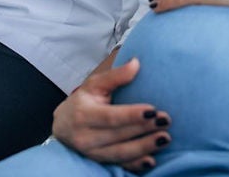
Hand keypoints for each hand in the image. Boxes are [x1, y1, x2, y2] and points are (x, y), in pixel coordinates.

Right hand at [52, 59, 170, 172]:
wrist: (63, 125)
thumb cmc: (84, 100)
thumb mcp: (95, 84)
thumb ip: (116, 75)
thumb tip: (136, 63)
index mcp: (83, 114)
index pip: (110, 117)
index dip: (131, 115)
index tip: (153, 110)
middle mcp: (85, 137)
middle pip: (118, 135)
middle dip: (143, 129)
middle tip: (165, 121)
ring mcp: (92, 153)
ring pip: (121, 153)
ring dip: (144, 147)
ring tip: (165, 138)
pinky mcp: (99, 162)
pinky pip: (119, 165)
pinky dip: (135, 165)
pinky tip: (151, 161)